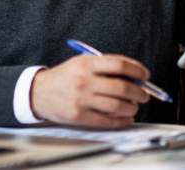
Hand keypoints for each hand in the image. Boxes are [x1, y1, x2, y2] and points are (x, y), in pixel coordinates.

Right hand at [30, 55, 150, 128]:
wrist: (39, 92)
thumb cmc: (65, 77)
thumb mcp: (81, 63)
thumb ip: (106, 66)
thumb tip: (135, 75)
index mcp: (86, 64)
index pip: (119, 65)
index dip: (137, 70)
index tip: (145, 76)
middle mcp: (84, 80)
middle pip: (122, 87)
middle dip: (140, 93)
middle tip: (144, 95)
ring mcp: (82, 99)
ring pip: (118, 106)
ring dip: (132, 108)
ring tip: (133, 106)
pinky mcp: (80, 115)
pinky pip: (108, 121)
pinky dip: (122, 121)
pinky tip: (125, 118)